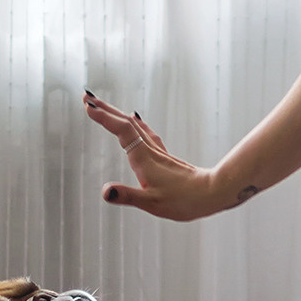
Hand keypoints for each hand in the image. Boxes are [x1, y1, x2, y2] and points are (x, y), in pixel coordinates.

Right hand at [83, 93, 215, 219]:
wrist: (213, 194)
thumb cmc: (184, 201)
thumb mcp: (152, 204)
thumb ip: (127, 196)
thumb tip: (105, 192)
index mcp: (144, 159)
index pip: (122, 131)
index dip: (105, 118)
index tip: (88, 107)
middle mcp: (150, 151)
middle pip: (126, 123)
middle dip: (106, 109)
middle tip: (87, 97)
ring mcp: (158, 152)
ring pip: (134, 126)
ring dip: (117, 114)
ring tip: (103, 107)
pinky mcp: (164, 157)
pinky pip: (145, 134)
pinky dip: (135, 124)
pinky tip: (136, 122)